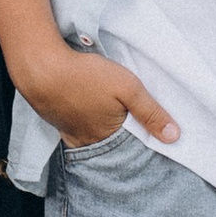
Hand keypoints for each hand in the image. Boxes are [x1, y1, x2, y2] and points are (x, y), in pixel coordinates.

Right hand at [11, 42, 180, 150]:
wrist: (40, 67)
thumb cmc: (86, 76)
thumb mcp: (127, 88)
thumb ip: (151, 112)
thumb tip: (175, 137)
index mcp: (108, 138)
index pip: (132, 149)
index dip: (144, 142)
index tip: (154, 135)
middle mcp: (88, 142)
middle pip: (112, 146)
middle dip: (124, 140)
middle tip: (134, 127)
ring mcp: (70, 133)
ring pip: (94, 139)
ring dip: (104, 132)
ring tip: (113, 120)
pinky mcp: (57, 121)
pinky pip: (76, 131)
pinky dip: (86, 126)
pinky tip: (89, 116)